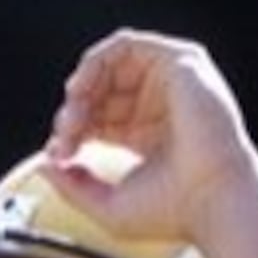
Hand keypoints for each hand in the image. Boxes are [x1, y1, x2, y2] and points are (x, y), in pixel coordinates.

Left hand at [40, 28, 257, 242]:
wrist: (213, 202)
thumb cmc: (173, 212)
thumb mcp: (108, 206)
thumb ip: (72, 187)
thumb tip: (44, 165)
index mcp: (148, 137)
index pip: (99, 117)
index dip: (74, 129)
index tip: (61, 153)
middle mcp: (161, 108)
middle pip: (101, 90)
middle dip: (75, 108)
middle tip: (66, 134)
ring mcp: (172, 85)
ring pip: (110, 64)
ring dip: (83, 84)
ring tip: (74, 110)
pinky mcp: (181, 64)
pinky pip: (126, 45)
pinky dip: (97, 61)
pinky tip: (83, 87)